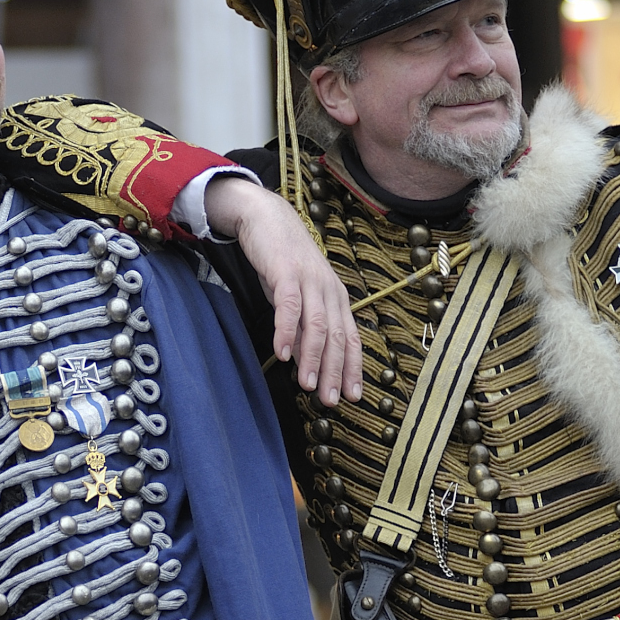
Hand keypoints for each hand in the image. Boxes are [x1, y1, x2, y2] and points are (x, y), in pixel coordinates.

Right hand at [205, 176, 363, 406]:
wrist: (266, 218)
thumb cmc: (282, 261)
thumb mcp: (299, 295)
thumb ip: (305, 323)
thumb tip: (305, 357)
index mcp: (336, 298)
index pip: (350, 338)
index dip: (353, 368)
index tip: (353, 396)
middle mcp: (328, 290)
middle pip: (336, 337)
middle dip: (336, 372)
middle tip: (331, 401)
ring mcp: (309, 281)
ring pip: (316, 326)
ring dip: (312, 358)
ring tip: (307, 385)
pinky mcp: (287, 272)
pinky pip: (289, 307)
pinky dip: (286, 332)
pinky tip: (282, 354)